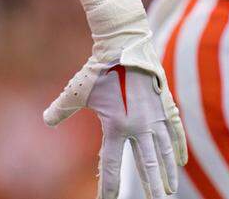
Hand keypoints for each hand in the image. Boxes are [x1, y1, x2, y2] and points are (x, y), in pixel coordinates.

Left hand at [44, 0, 186, 198]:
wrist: (125, 45)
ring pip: (164, 152)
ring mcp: (156, 117)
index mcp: (116, 126)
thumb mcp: (77, 90)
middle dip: (150, 185)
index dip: (108, 185)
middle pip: (146, 163)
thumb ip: (61, 108)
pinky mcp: (166, 106)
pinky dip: (178, 149)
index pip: (110, 164)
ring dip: (167, 172)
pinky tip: (181, 162)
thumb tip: (46, 120)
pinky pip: (175, 133)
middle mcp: (139, 126)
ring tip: (169, 191)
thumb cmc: (98, 69)